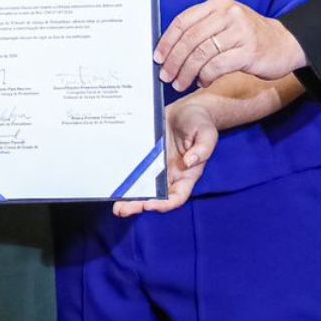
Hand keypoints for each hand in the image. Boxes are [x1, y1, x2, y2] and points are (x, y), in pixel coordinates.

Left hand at [113, 96, 219, 215]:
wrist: (188, 110)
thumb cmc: (200, 123)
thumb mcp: (207, 133)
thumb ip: (202, 149)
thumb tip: (190, 162)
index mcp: (187, 175)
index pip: (177, 196)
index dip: (164, 204)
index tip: (150, 205)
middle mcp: (171, 175)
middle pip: (155, 197)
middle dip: (139, 205)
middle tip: (122, 210)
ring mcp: (157, 167)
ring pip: (143, 187)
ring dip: (129, 198)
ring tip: (115, 206)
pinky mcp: (147, 157)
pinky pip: (135, 171)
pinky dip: (125, 180)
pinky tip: (113, 184)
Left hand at [155, 0, 307, 90]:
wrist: (286, 44)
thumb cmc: (250, 36)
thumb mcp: (225, 23)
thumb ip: (201, 30)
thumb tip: (169, 51)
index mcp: (219, 4)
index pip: (184, 20)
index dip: (167, 41)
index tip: (158, 57)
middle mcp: (229, 13)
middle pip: (190, 38)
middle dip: (174, 60)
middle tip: (166, 76)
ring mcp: (240, 31)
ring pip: (202, 53)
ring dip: (187, 72)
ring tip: (182, 83)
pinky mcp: (249, 51)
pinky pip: (217, 66)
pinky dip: (206, 77)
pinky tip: (204, 81)